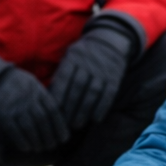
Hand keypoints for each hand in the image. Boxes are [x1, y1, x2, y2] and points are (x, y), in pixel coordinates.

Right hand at [0, 60, 68, 154]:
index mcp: (38, 91)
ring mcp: (14, 105)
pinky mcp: (2, 112)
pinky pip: (13, 129)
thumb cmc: (18, 84)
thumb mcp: (34, 85)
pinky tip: (26, 148)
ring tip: (40, 149)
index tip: (64, 138)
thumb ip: (45, 99)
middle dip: (49, 136)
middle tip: (52, 146)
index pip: (53, 111)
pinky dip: (21, 140)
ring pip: (29, 126)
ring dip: (36, 140)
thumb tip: (60, 118)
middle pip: (42, 120)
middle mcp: (28, 98)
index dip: (60, 126)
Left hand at [50, 16, 139, 131]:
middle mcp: (87, 63)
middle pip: (78, 88)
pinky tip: (96, 119)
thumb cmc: (82, 55)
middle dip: (71, 107)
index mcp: (73, 58)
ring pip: (92, 92)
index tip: (53, 112)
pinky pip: (108, 94)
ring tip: (78, 124)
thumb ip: (62, 75)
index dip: (59, 97)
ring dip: (85, 110)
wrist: (109, 41)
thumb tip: (50, 98)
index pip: (64, 79)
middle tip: (65, 124)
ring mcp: (102, 70)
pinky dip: (102, 107)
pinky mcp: (114, 77)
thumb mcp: (69, 58)